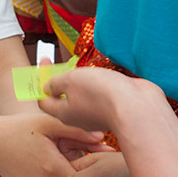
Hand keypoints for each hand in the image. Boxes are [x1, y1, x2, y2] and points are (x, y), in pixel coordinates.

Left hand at [40, 68, 165, 133]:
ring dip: (82, 82)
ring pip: (83, 97)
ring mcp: (97, 114)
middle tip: (65, 64)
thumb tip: (49, 87)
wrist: (136, 106)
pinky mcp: (113, 109)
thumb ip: (56, 83)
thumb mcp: (70, 80)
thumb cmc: (101, 94)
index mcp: (63, 112)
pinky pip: (100, 96)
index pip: (44, 99)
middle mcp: (79, 117)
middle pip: (63, 99)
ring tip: (87, 69)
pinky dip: (99, 85)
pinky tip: (105, 77)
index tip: (45, 60)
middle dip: (62, 80)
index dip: (41, 79)